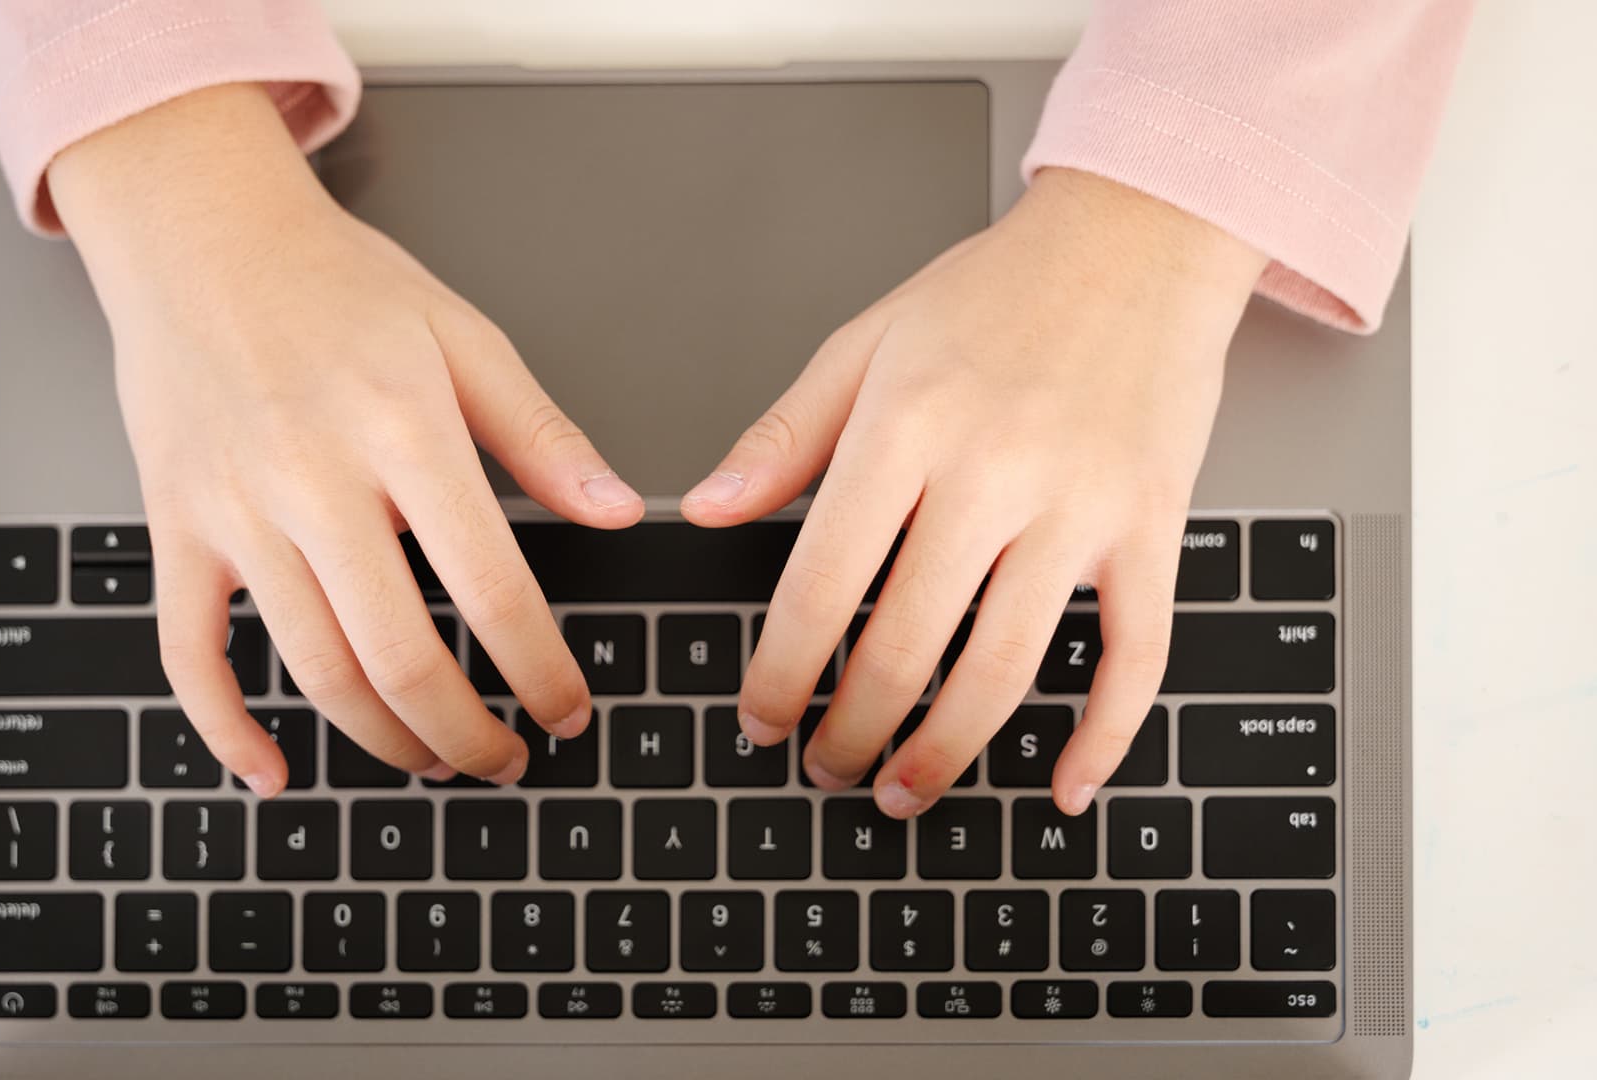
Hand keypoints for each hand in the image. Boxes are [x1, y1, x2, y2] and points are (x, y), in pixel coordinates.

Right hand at [49, 85, 642, 795]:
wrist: (202, 234)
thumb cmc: (336, 282)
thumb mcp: (463, 336)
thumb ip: (542, 435)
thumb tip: (620, 512)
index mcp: (402, 429)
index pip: (491, 588)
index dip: (539, 670)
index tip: (567, 709)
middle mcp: (313, 478)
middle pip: (398, 656)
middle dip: (465, 734)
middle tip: (505, 760)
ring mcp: (235, 510)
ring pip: (312, 668)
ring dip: (381, 740)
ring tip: (430, 760)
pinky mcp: (175, 527)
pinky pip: (188, 652)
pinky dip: (225, 725)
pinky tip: (272, 769)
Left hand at [684, 168, 1267, 818]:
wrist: (1135, 238)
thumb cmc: (996, 291)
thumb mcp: (863, 345)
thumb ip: (782, 439)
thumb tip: (702, 511)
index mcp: (905, 428)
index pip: (820, 587)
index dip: (780, 673)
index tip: (761, 718)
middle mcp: (993, 473)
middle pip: (905, 647)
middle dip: (852, 731)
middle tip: (825, 767)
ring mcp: (1080, 507)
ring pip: (1004, 669)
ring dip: (945, 752)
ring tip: (905, 789)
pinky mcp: (1151, 527)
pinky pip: (1136, 655)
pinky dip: (1102, 735)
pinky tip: (1062, 785)